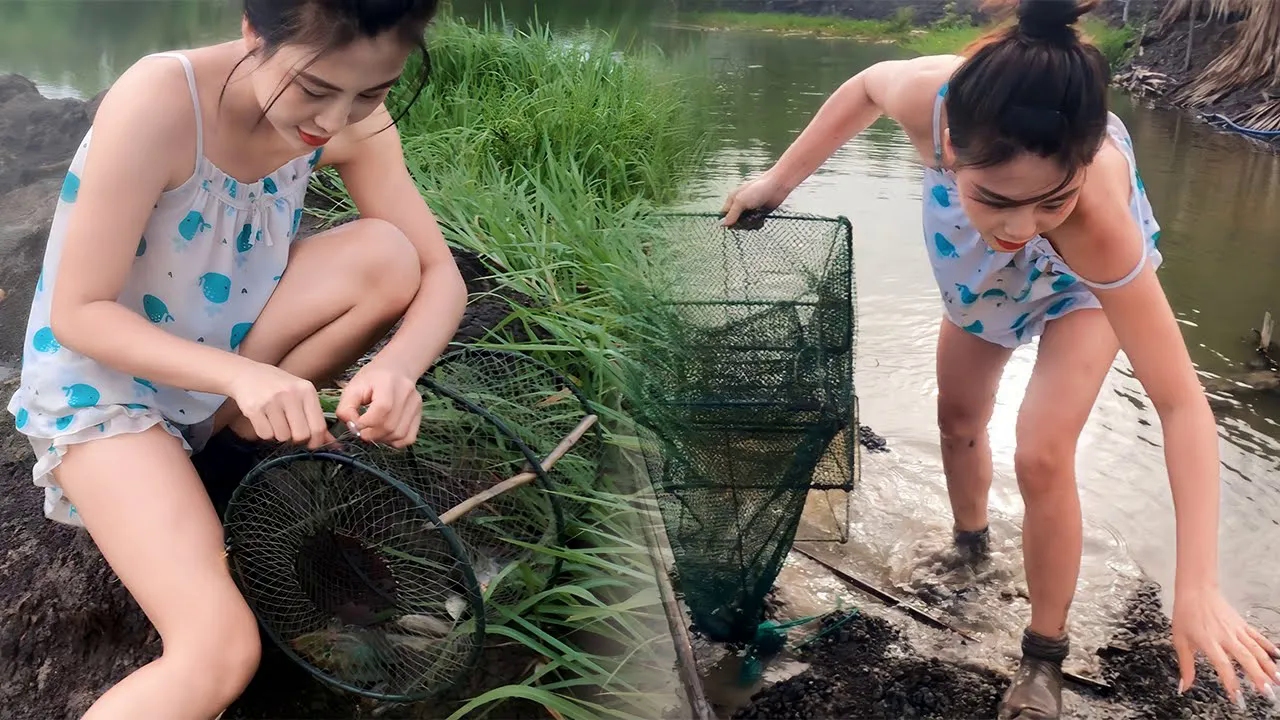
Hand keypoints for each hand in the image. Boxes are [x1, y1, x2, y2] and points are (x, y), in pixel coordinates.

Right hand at [228, 363, 334, 448]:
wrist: (246, 374)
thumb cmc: (279, 387)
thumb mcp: (301, 395)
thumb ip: (317, 419)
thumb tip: (334, 444)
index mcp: (307, 390)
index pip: (318, 427)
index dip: (316, 442)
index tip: (311, 444)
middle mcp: (291, 394)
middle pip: (301, 436)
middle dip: (296, 440)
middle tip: (291, 431)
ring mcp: (272, 401)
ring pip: (282, 437)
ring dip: (279, 435)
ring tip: (275, 421)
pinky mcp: (254, 408)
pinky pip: (265, 435)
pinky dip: (265, 433)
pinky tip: (264, 420)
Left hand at [336, 361, 422, 447]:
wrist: (396, 369)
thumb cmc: (372, 379)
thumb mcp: (353, 388)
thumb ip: (346, 409)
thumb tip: (352, 427)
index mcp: (388, 383)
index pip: (382, 409)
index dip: (366, 423)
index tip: (356, 425)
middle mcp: (407, 393)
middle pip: (390, 425)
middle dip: (372, 434)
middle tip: (362, 432)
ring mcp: (416, 405)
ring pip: (399, 434)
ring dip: (382, 439)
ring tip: (373, 432)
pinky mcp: (419, 414)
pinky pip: (409, 438)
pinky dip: (395, 442)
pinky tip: (385, 434)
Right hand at [720, 170, 793, 227]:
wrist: (778, 185)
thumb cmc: (758, 189)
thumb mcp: (741, 201)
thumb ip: (732, 213)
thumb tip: (722, 224)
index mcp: (733, 199)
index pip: (724, 214)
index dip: (727, 221)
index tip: (734, 223)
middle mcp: (740, 205)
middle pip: (735, 221)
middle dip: (741, 224)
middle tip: (747, 219)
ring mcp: (750, 210)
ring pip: (745, 224)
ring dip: (750, 224)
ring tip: (756, 217)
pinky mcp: (760, 213)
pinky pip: (755, 223)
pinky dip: (758, 224)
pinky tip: (761, 219)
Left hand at [1172, 584, 1278, 705]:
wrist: (1196, 591)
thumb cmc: (1185, 615)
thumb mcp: (1180, 640)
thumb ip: (1185, 665)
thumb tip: (1183, 687)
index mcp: (1209, 642)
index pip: (1223, 665)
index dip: (1231, 682)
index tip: (1238, 697)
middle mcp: (1226, 637)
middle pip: (1245, 658)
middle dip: (1258, 676)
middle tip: (1267, 693)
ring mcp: (1236, 630)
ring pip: (1255, 649)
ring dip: (1267, 665)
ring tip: (1277, 680)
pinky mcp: (1242, 624)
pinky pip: (1258, 636)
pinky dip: (1268, 646)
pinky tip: (1277, 656)